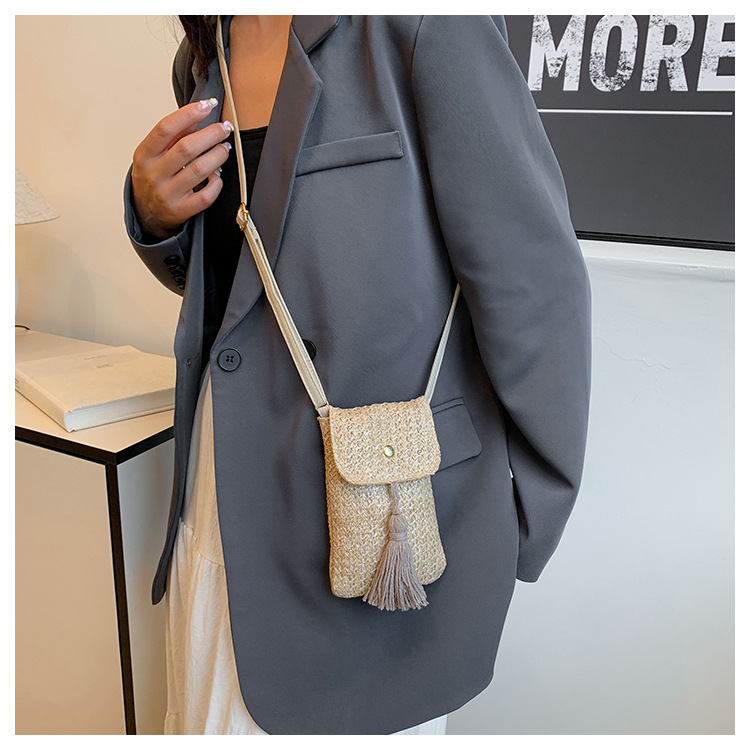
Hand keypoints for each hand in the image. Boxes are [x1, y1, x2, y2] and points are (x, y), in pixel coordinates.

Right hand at [131, 98, 233, 239]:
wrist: (146, 214)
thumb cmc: (154, 178)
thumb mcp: (154, 155)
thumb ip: (173, 135)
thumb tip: (198, 115)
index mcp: (144, 155)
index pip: (165, 128)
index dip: (188, 114)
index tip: (207, 104)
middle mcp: (153, 175)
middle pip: (186, 148)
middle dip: (211, 134)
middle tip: (225, 128)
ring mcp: (167, 194)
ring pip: (199, 170)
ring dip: (218, 155)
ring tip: (225, 148)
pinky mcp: (181, 211)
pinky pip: (206, 195)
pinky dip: (216, 182)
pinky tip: (217, 174)